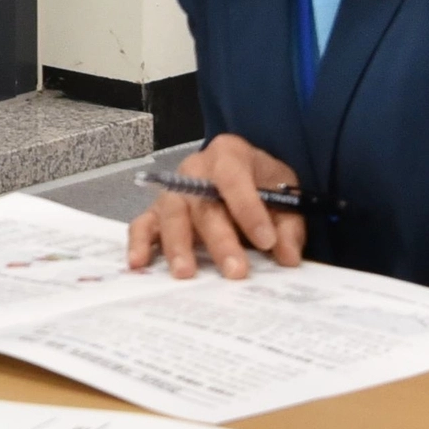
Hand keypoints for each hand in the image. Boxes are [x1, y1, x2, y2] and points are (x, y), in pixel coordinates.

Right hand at [127, 133, 305, 278]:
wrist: (244, 177)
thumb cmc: (263, 184)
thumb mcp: (286, 196)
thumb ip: (289, 226)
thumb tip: (286, 257)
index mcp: (229, 155)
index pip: (234, 179)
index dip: (249, 210)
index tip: (267, 242)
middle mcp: (195, 169)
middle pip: (202, 204)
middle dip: (219, 240)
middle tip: (236, 271)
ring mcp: (172, 191)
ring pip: (170, 215)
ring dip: (177, 245)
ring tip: (186, 273)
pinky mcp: (157, 212)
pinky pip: (142, 225)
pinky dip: (139, 244)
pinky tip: (139, 264)